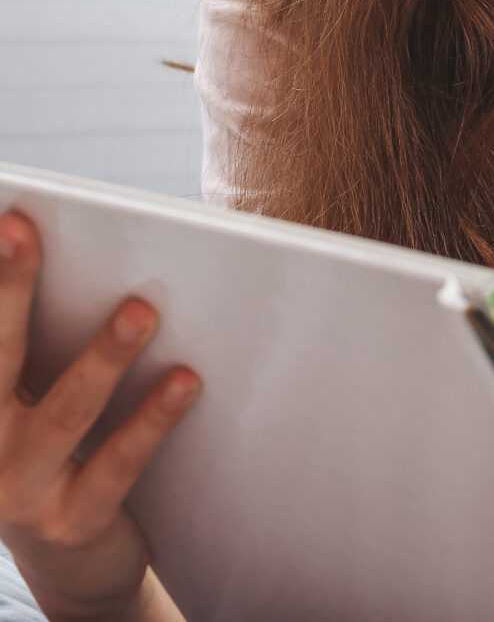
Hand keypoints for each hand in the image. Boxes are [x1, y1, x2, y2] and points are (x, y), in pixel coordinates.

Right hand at [0, 211, 196, 621]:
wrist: (74, 563)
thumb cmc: (60, 455)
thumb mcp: (37, 399)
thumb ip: (45, 344)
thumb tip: (66, 253)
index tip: (1, 220)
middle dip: (5, 290)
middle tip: (19, 231)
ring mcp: (20, 488)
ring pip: (64, 413)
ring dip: (102, 356)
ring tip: (140, 310)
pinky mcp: (72, 521)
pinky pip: (115, 466)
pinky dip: (150, 421)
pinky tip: (185, 380)